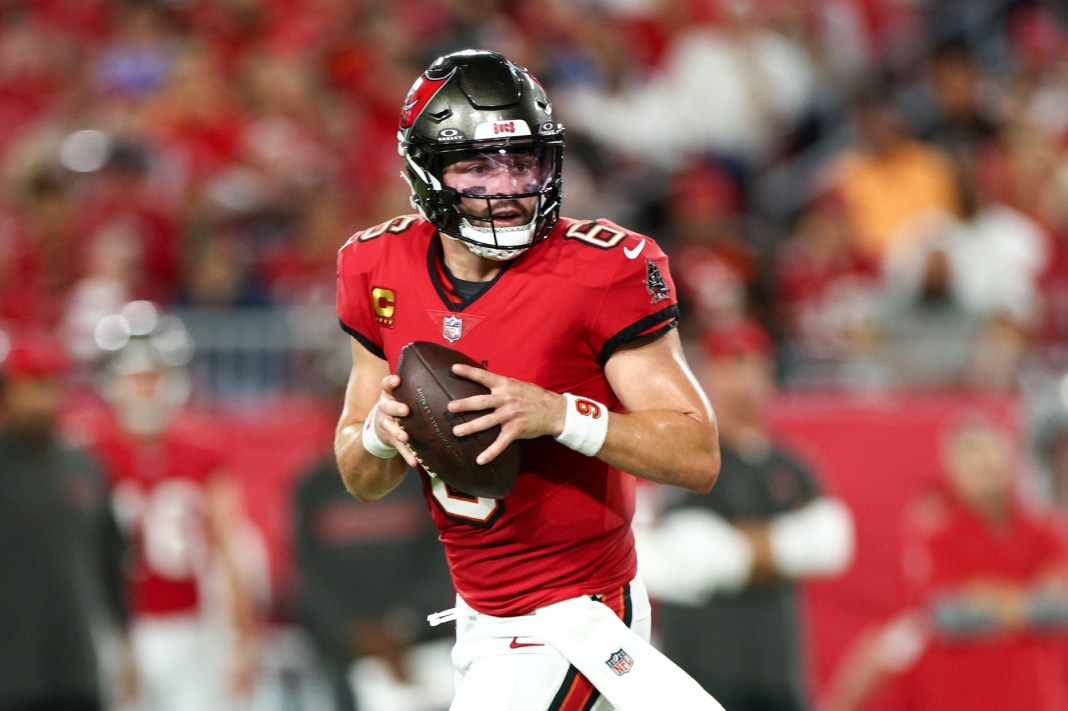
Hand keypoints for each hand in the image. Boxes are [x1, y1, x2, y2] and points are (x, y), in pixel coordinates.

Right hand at [371, 374, 418, 466]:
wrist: (380, 427)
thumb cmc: (400, 405)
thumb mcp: (402, 394)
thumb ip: (416, 385)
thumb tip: (446, 366)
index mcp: (388, 395)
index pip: (386, 385)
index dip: (390, 382)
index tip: (398, 380)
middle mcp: (384, 408)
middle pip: (387, 407)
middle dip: (395, 408)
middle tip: (405, 410)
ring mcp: (385, 424)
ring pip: (390, 428)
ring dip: (398, 432)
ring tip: (405, 437)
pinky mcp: (390, 440)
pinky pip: (398, 448)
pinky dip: (407, 454)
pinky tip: (415, 461)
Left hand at [447, 363, 565, 464]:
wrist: (554, 410)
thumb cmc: (533, 396)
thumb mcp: (518, 385)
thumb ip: (502, 384)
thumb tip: (484, 379)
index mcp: (506, 385)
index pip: (484, 376)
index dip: (469, 372)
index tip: (454, 369)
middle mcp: (506, 399)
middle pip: (482, 402)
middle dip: (464, 405)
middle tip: (449, 407)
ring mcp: (511, 415)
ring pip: (487, 422)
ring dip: (471, 427)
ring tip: (456, 431)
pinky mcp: (516, 430)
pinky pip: (501, 443)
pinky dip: (490, 452)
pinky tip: (480, 460)